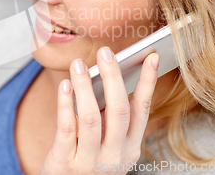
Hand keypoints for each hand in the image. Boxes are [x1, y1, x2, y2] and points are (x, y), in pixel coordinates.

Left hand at [39, 47, 159, 174]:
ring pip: (91, 118)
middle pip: (119, 110)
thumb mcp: (107, 144)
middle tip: (106, 52)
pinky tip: (65, 85)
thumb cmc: (87, 159)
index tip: (150, 56)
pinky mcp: (65, 163)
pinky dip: (66, 103)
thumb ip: (109, 117)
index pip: (142, 109)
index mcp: (130, 148)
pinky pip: (66, 128)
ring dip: (85, 87)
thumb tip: (107, 76)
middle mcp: (115, 156)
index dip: (147, 82)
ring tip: (79, 64)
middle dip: (114, 77)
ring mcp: (90, 162)